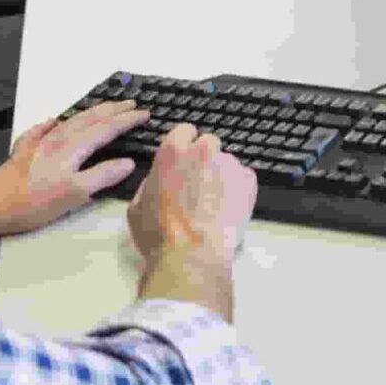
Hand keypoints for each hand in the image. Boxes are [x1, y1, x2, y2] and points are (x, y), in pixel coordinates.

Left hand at [0, 99, 148, 239]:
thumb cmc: (31, 204)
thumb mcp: (73, 194)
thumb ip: (102, 176)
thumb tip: (128, 162)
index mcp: (71, 149)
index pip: (105, 129)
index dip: (127, 121)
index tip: (145, 114)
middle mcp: (55, 141)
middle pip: (89, 119)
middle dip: (112, 110)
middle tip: (130, 102)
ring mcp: (37, 145)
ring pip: (69, 122)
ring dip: (90, 112)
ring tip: (103, 107)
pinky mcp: (21, 154)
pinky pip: (39, 132)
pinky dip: (50, 124)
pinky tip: (51, 122)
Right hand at [126, 124, 257, 265]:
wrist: (192, 254)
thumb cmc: (160, 234)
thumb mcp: (137, 206)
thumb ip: (149, 183)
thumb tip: (158, 178)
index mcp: (172, 152)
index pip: (184, 131)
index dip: (185, 144)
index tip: (186, 156)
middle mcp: (203, 151)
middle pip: (208, 142)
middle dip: (205, 157)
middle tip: (199, 182)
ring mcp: (229, 165)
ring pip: (227, 161)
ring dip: (221, 174)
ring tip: (213, 201)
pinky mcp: (248, 182)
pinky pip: (244, 177)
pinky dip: (238, 188)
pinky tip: (227, 206)